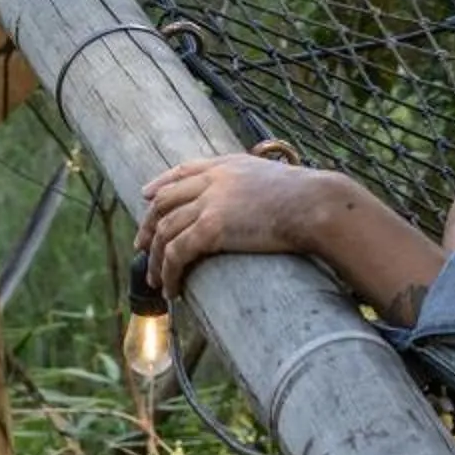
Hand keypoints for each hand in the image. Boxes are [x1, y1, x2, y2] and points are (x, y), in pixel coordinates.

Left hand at [138, 154, 327, 297]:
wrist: (314, 204)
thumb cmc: (306, 197)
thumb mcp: (273, 178)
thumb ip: (253, 185)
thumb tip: (255, 203)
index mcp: (228, 165)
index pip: (184, 170)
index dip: (161, 183)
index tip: (146, 195)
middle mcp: (213, 180)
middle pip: (165, 200)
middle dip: (148, 225)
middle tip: (140, 246)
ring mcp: (210, 202)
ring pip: (165, 231)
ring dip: (155, 258)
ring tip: (155, 281)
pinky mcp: (212, 227)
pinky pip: (176, 253)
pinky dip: (168, 274)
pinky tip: (172, 288)